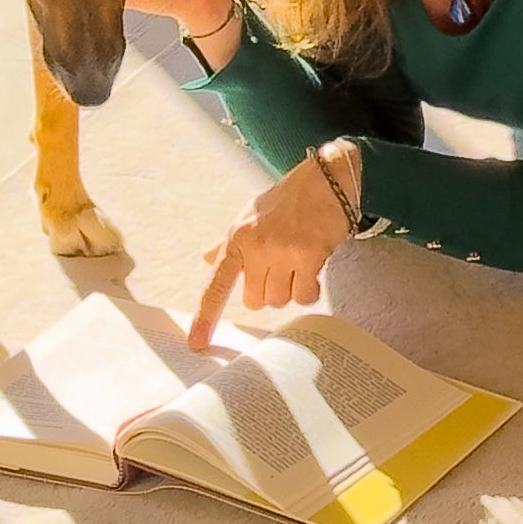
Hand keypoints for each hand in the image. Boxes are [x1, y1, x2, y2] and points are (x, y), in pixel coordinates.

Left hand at [189, 146, 356, 349]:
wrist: (325, 179)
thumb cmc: (287, 200)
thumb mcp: (250, 216)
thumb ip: (229, 243)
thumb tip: (207, 257)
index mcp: (237, 238)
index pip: (216, 284)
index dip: (205, 317)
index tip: (197, 344)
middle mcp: (256, 246)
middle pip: (255, 301)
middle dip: (267, 292)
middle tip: (279, 270)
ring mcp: (282, 252)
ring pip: (280, 300)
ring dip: (290, 289)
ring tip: (298, 264)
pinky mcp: (309, 255)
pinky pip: (304, 295)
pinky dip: (309, 290)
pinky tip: (312, 271)